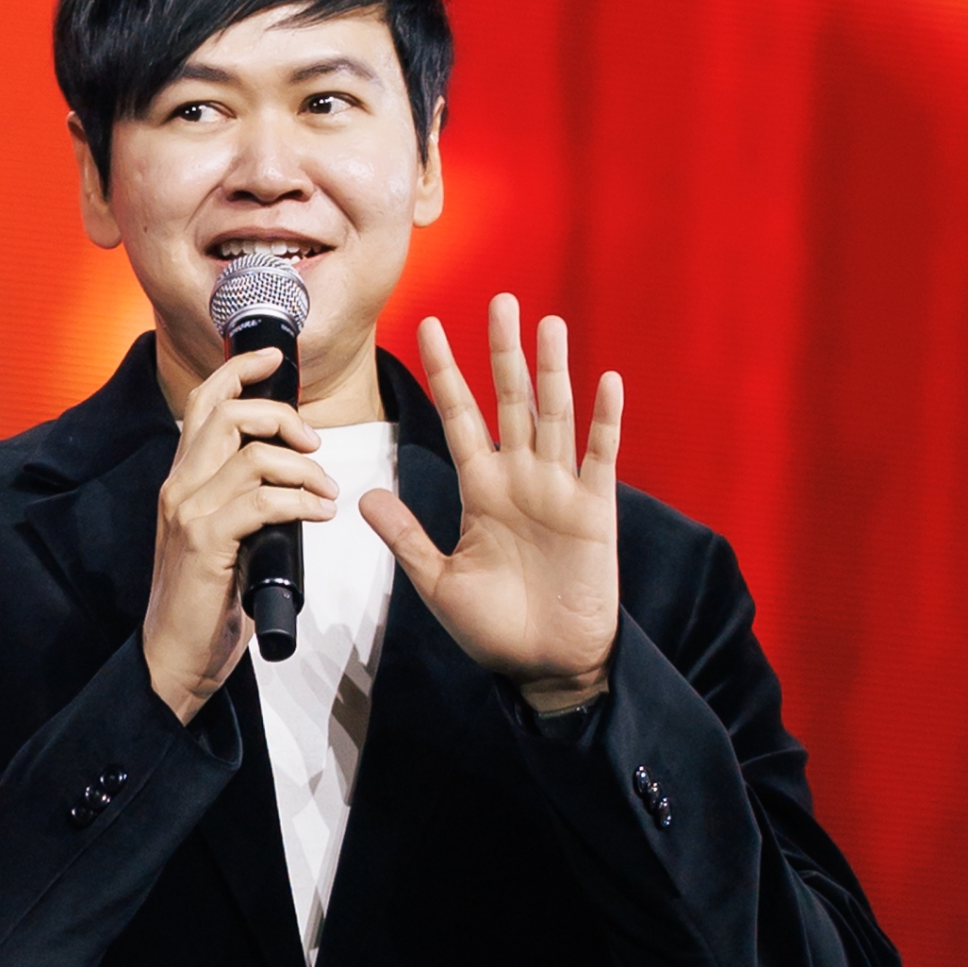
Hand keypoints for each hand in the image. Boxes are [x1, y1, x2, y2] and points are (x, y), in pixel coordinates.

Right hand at [143, 347, 337, 724]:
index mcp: (183, 478)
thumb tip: (292, 475)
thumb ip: (244, 499)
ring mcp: (188, 512)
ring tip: (326, 495)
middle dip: (283, 418)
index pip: (205, 401)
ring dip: (304, 470)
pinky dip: (300, 502)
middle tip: (315, 446)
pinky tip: (318, 516)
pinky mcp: (205, 542)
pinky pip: (263, 501)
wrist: (176, 656)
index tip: (275, 358)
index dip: (240, 370)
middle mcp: (179, 485)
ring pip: (254, 455)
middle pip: (230, 413)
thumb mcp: (225, 536)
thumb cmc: (208, 601)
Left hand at [360, 294, 621, 709]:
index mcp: (480, 489)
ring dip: (552, 370)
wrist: (545, 666)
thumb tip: (362, 495)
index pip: (459, 417)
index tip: (427, 326)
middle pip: (509, 400)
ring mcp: (559, 490)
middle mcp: (519, 478)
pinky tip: (606, 379)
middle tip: (498, 300)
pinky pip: (600, 455)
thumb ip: (405, 536)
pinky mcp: (594, 510)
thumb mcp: (438, 581)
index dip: (445, 373)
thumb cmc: (493, 629)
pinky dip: (604, 419)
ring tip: (547, 323)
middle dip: (501, 352)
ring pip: (554, 415)